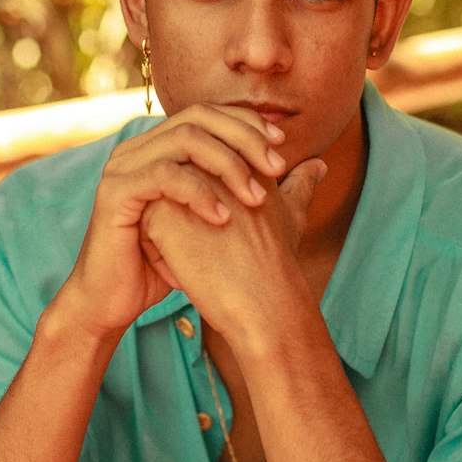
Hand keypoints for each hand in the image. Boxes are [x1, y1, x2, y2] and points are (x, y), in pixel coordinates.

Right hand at [65, 104, 287, 338]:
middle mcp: (139, 147)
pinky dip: (199, 192)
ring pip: (184, 140)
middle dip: (244, 139)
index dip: (248, 124)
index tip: (283, 147)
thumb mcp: (221, 221)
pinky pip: (163, 176)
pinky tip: (223, 217)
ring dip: (228, 165)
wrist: (115, 299)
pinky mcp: (114, 192)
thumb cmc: (164, 262)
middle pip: (199, 117)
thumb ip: (267, 188)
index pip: (209, 114)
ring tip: (257, 198)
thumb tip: (319, 165)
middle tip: (277, 168)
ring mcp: (123, 166)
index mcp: (160, 147)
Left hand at [138, 156, 326, 341]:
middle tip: (213, 251)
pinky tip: (180, 268)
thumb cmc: (277, 266)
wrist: (261, 302)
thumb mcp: (292, 215)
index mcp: (240, 158)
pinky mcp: (159, 212)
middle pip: (180, 181)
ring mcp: (181, 186)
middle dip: (184, 212)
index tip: (228, 238)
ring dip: (168, 229)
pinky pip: (143, 223)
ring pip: (158, 200)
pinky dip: (156, 248)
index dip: (211, 201)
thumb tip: (318, 165)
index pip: (207, 167)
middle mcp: (209, 165)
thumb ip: (299, 185)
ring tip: (196, 259)